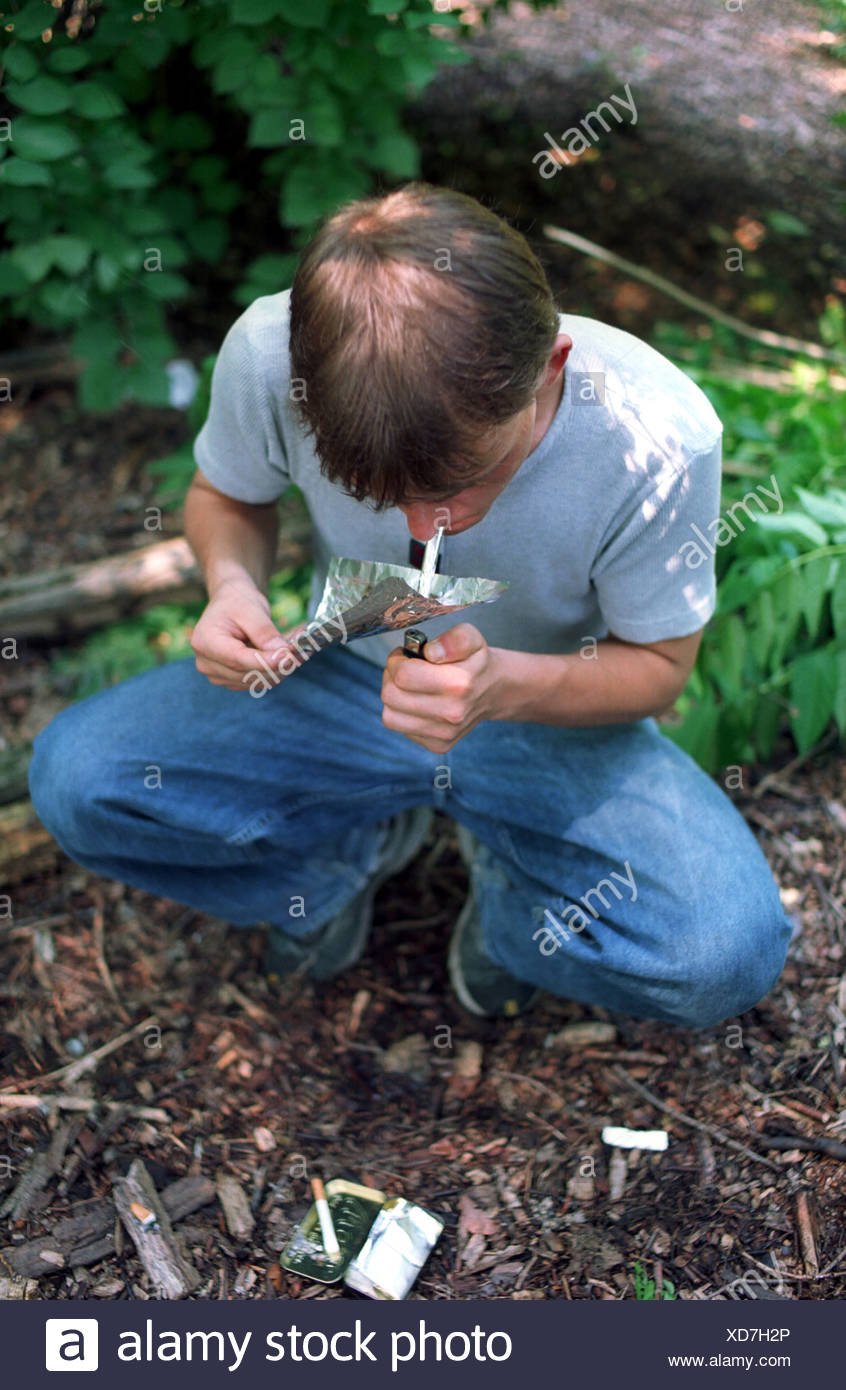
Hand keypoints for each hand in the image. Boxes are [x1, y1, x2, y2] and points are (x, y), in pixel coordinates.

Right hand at [190, 577, 306, 691]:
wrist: (230, 602)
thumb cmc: (237, 601)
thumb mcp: (252, 609)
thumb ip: (264, 633)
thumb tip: (281, 654)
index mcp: (205, 642)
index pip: (237, 659)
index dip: (265, 661)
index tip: (288, 657)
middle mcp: (206, 663)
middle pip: (248, 673)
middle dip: (277, 663)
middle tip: (302, 649)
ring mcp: (217, 674)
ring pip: (256, 680)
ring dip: (279, 668)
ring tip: (295, 648)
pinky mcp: (230, 679)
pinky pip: (258, 681)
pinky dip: (274, 670)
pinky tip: (283, 655)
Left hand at [381, 623, 500, 752]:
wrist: (493, 690)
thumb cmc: (475, 662)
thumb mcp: (470, 638)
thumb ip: (452, 639)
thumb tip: (431, 651)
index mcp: (459, 683)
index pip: (403, 675)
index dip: (396, 660)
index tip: (403, 656)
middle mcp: (452, 713)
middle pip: (391, 696)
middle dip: (391, 677)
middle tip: (403, 669)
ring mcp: (445, 733)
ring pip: (389, 716)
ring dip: (393, 698)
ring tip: (407, 686)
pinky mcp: (439, 745)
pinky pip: (400, 728)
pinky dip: (402, 714)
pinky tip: (418, 703)